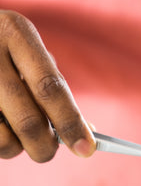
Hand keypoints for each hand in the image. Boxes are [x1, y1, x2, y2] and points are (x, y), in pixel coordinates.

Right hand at [0, 10, 95, 161]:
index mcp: (16, 33)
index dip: (70, 122)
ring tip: (14, 134)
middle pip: (28, 119)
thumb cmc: (2, 51)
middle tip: (48, 153)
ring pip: (2, 139)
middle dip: (45, 146)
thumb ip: (54, 91)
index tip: (87, 150)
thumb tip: (85, 134)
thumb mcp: (27, 56)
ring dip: (16, 148)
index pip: (50, 87)